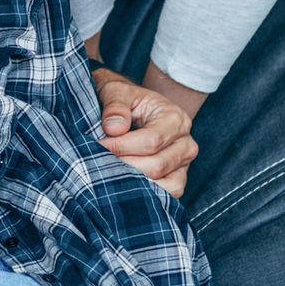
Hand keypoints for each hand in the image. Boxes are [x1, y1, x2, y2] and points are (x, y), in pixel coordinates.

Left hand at [93, 68, 198, 197]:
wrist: (132, 106)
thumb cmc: (124, 99)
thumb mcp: (116, 91)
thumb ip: (115, 105)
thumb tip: (114, 128)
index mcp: (175, 118)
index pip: (151, 141)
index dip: (122, 147)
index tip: (99, 145)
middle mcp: (185, 142)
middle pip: (157, 165)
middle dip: (124, 166)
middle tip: (99, 161)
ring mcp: (183, 163)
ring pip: (165, 184)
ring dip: (135, 182)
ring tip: (110, 173)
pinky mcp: (177, 178)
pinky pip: (169, 194)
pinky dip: (147, 192)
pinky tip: (124, 183)